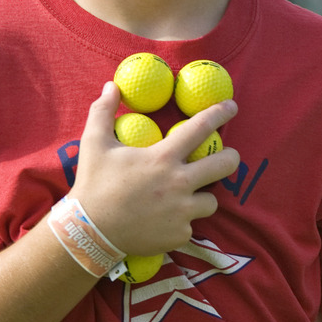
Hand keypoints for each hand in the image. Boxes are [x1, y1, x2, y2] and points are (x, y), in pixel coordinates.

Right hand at [69, 81, 240, 255]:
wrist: (89, 233)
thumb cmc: (93, 184)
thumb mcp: (94, 143)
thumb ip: (103, 111)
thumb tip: (111, 85)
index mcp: (163, 157)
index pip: (200, 128)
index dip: (220, 113)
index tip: (231, 106)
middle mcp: (179, 183)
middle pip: (224, 165)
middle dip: (232, 157)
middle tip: (228, 156)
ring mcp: (182, 212)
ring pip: (211, 200)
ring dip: (203, 195)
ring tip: (189, 195)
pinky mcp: (180, 235)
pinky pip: (192, 225)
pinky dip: (183, 221)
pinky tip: (166, 220)